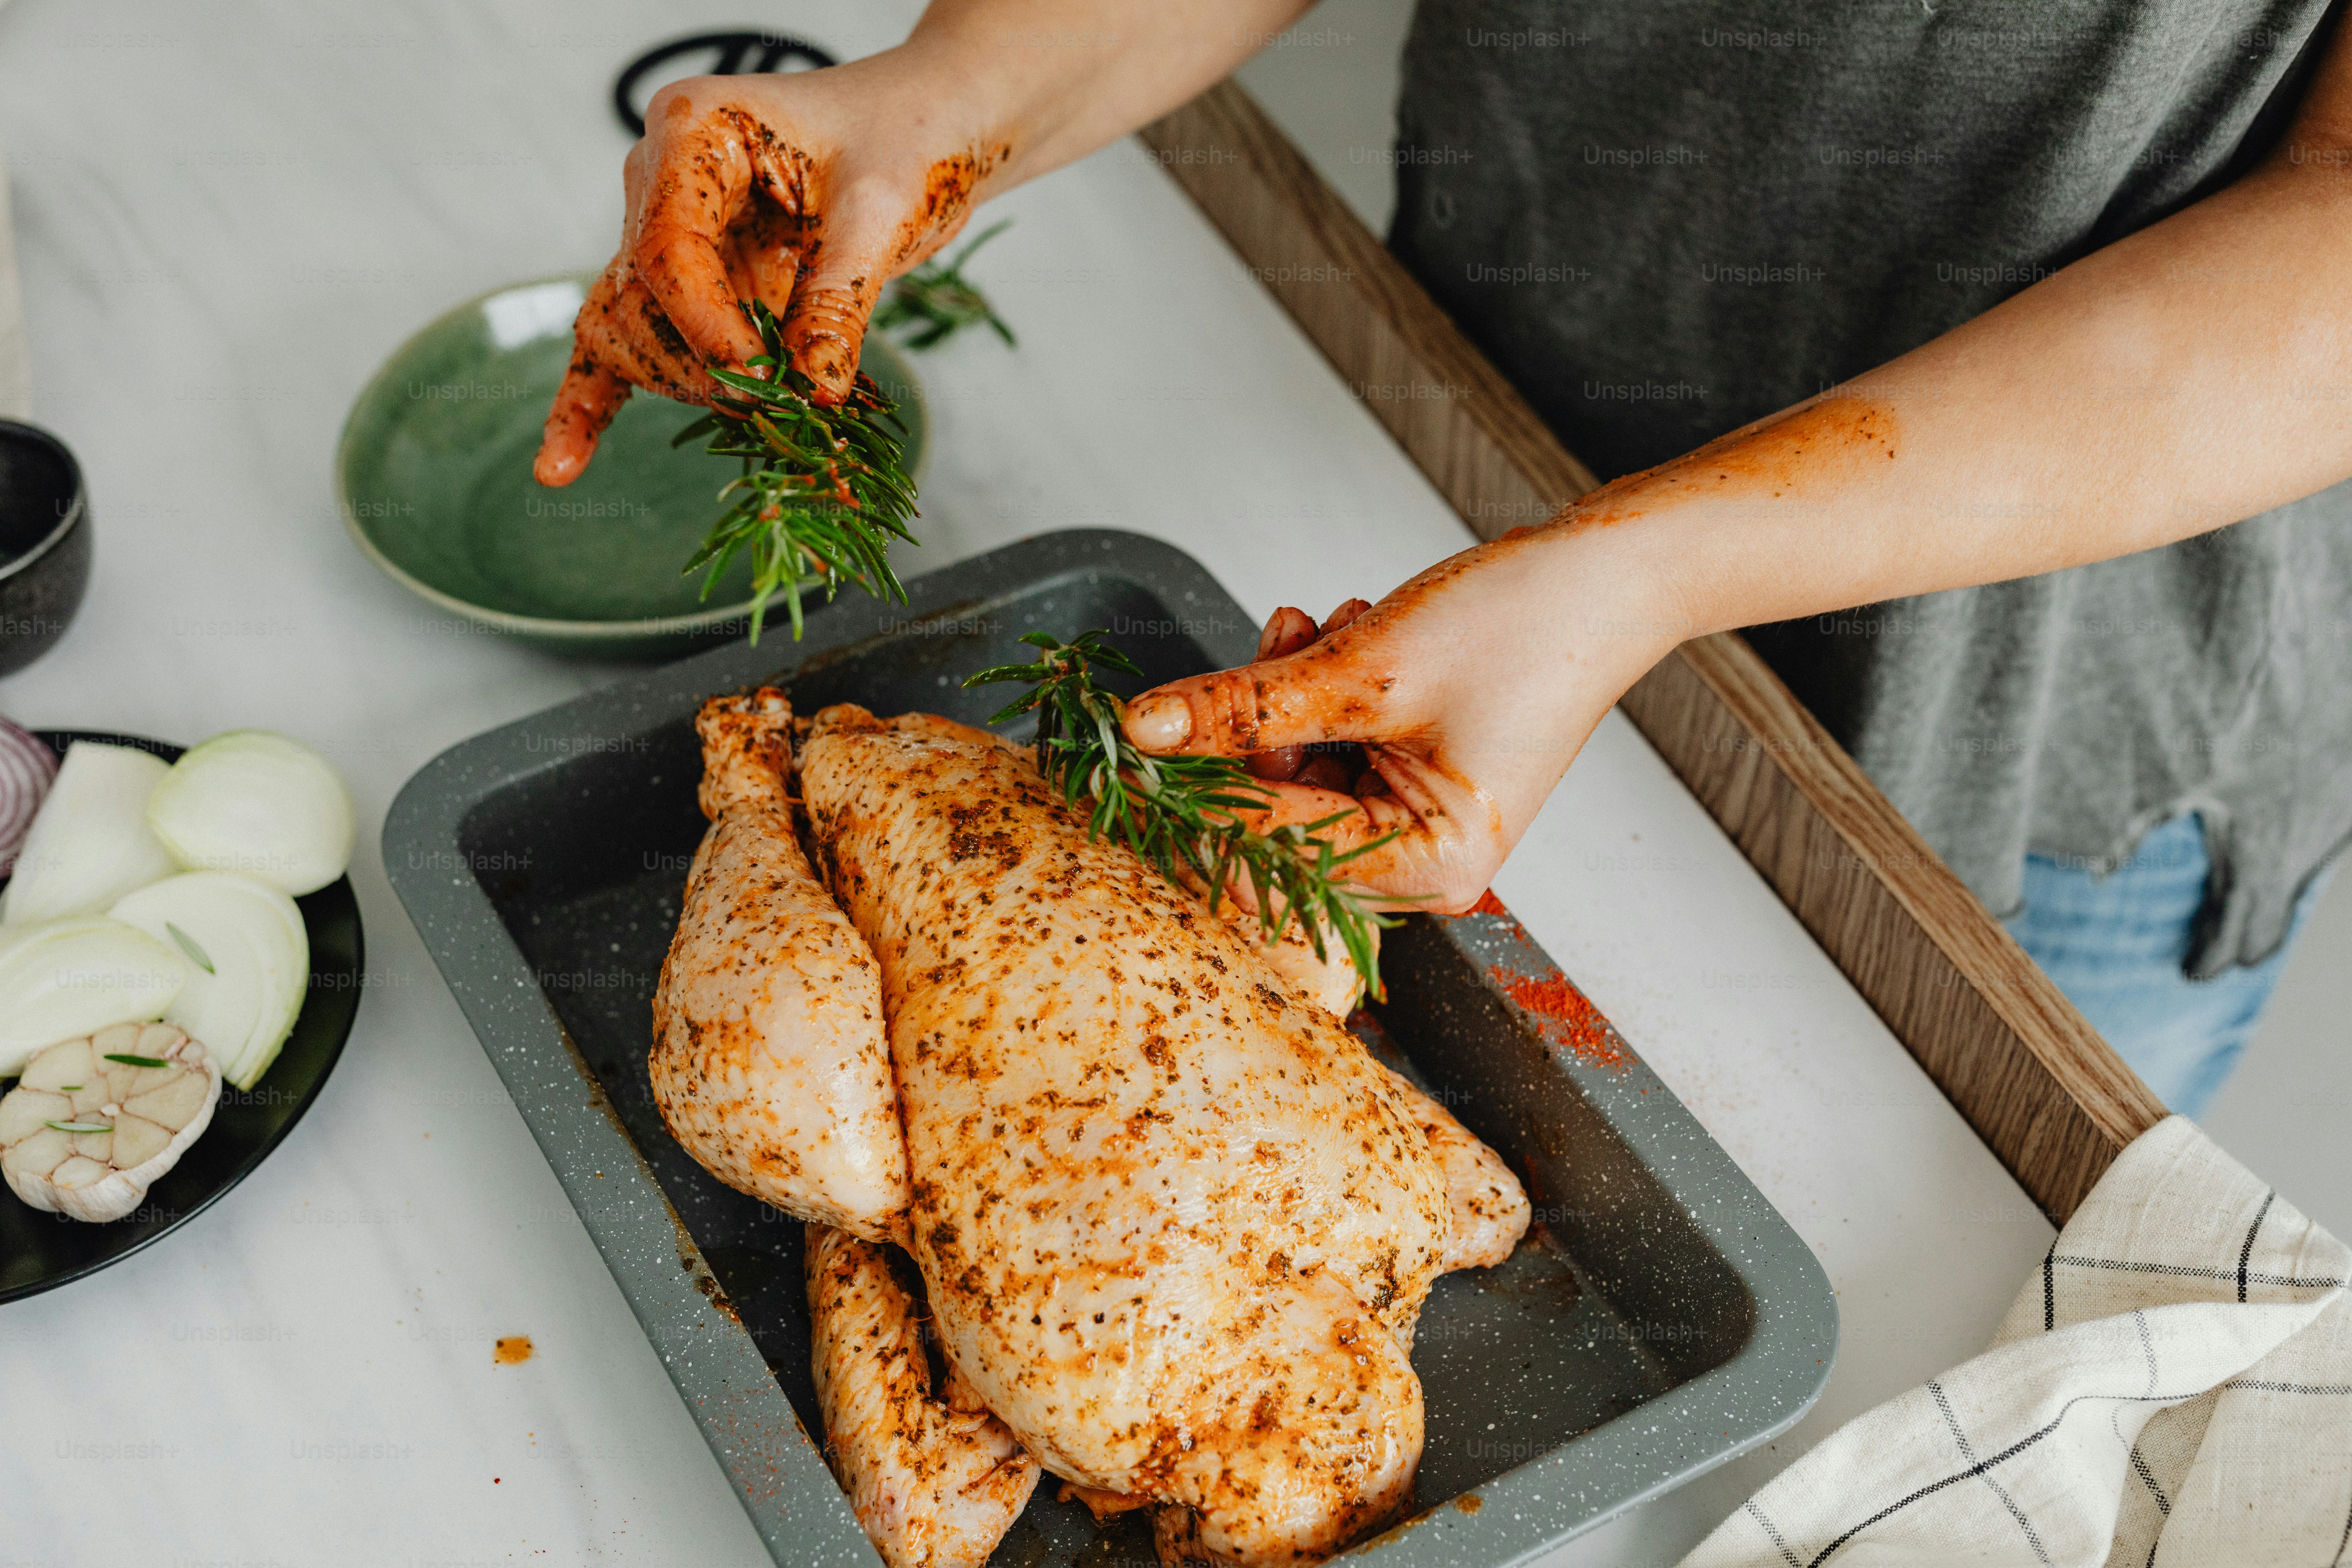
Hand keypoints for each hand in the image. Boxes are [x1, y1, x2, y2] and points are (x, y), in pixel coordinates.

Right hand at [534, 57, 1006, 485]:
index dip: (709, 329)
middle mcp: (658, 177)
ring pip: (631, 331)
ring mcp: (659, 226)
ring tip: (770, 418)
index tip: (765, 382)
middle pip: (639, 299)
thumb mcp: (882, 213)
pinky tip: (559, 470)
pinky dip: (591, 405)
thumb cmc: (901, 138)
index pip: (667, 250)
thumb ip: (837, 301)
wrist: (917, 124)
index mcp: (694, 130)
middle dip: (706, 368)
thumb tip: (814, 392)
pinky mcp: (679, 279)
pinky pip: (616, 344)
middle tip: (787, 405)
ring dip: (693, 386)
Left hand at [1119, 530, 1679, 911]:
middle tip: (1275, 646)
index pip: (1268, 857)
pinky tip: (1347, 634)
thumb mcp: (1363, 670)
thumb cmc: (1523, 629)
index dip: (1195, 802)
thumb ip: (1244, 709)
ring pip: (1292, 776)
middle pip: (1275, 822)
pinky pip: (1325, 749)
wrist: (1605, 576)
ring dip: (1286, 698)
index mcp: (1427, 870)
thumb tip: (1145, 733)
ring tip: (1326, 627)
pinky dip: (1316, 693)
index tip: (1138, 746)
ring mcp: (1413, 823)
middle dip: (1255, 732)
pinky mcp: (1407, 779)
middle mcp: (1420, 865)